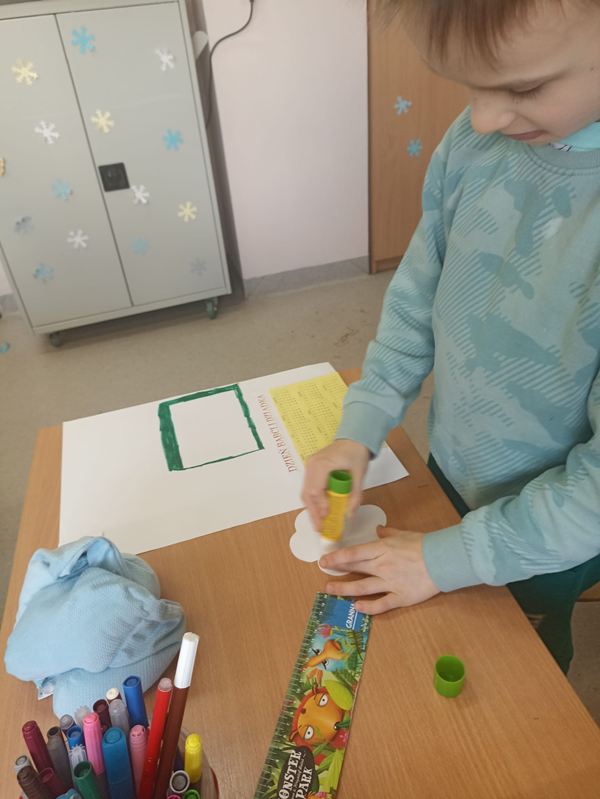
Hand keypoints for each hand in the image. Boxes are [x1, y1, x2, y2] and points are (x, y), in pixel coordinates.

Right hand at [302, 439, 369, 529]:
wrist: (354, 438)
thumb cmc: (356, 454)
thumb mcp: (360, 475)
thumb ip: (355, 495)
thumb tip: (349, 515)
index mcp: (323, 464)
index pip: (316, 490)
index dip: (320, 506)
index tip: (327, 519)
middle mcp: (312, 465)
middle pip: (307, 493)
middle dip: (313, 513)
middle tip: (319, 529)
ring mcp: (309, 466)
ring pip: (305, 492)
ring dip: (311, 508)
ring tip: (318, 524)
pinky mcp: (311, 468)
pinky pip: (308, 487)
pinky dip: (313, 500)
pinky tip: (319, 511)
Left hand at [319, 526, 439, 613]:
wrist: (444, 560)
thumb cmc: (424, 544)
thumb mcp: (403, 534)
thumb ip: (388, 533)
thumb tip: (378, 529)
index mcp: (382, 549)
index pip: (354, 553)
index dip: (337, 557)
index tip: (325, 559)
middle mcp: (382, 566)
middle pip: (355, 568)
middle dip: (337, 569)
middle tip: (324, 571)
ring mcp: (390, 583)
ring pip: (362, 587)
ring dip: (344, 589)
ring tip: (330, 589)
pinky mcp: (400, 597)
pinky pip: (382, 604)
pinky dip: (369, 607)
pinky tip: (357, 607)